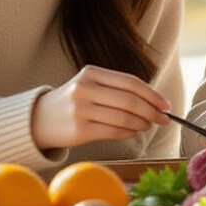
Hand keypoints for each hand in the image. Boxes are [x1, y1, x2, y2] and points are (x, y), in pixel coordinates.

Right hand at [31, 65, 169, 149]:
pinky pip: (113, 132)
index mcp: (91, 73)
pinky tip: (133, 131)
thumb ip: (117, 89)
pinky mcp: (79, 131)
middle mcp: (84, 89)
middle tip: (164, 119)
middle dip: (152, 111)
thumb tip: (154, 103)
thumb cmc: (74, 101)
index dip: (153, 94)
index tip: (166, 105)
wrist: (39, 119)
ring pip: (123, 118)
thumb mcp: (90, 85)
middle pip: (130, 101)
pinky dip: (129, 133)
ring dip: (142, 124)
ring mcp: (80, 110)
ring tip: (147, 125)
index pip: (131, 82)